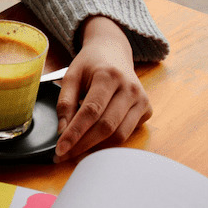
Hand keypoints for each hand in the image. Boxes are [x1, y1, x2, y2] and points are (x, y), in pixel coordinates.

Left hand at [54, 16, 152, 161]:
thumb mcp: (71, 76)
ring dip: (95, 148)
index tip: (60, 148)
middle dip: (82, 145)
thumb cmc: (90, 64)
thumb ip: (65, 102)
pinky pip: (127, 133)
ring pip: (119, 134)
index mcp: (108, 76)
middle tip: (63, 156)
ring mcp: (142, 100)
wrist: (114, 51)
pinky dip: (108, 142)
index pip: (91, 111)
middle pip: (106, 126)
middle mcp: (129, 88)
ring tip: (75, 153)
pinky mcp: (146, 109)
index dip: (75, 133)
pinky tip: (92, 143)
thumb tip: (62, 130)